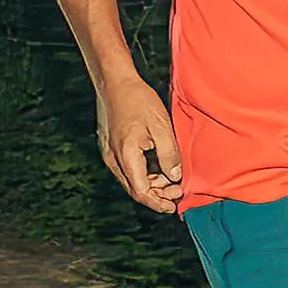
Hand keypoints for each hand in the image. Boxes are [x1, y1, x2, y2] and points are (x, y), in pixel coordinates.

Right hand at [93, 73, 186, 213]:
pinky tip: (157, 168)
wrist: (115, 80)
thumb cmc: (138, 99)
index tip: (173, 206)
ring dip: (151, 184)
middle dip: (157, 195)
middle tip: (178, 192)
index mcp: (126, 156)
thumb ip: (169, 154)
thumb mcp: (161, 126)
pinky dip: (143, 173)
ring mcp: (109, 154)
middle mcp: (113, 159)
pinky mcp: (109, 147)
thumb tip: (175, 177)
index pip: (141, 191)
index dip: (158, 203)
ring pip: (131, 179)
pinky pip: (127, 168)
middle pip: (135, 189)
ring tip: (171, 180)